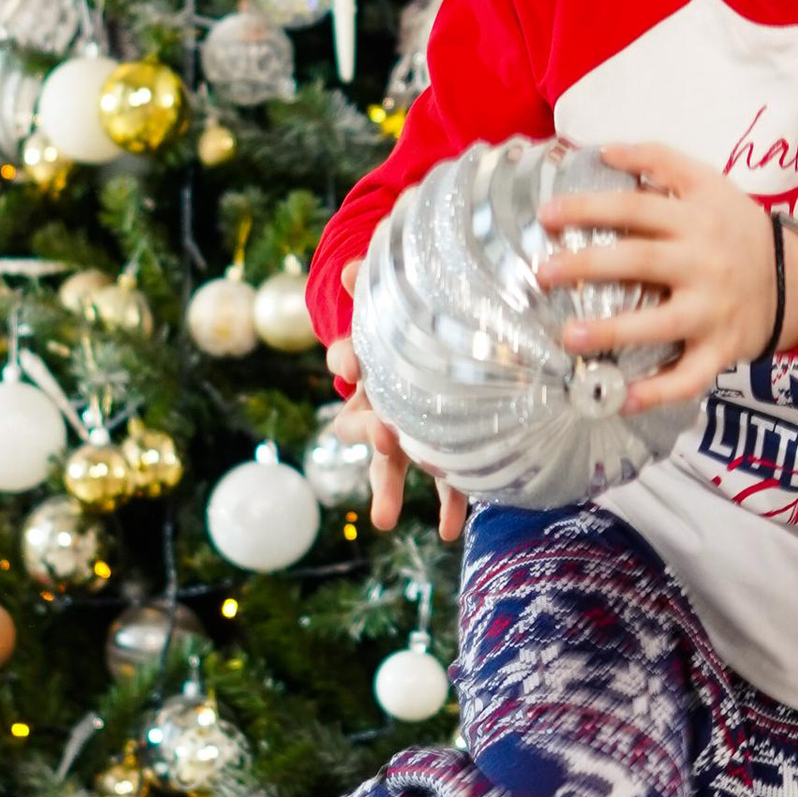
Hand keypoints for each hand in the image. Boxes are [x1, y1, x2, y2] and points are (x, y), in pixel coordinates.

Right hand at [327, 257, 467, 539]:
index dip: (347, 360)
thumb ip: (378, 280)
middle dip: (371, 431)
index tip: (352, 365)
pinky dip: (448, 505)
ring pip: (393, 460)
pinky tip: (450, 532)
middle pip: (364, 420)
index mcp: (372, 361)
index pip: (347, 358)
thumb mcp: (401, 296)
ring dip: (388, 487)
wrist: (440, 348)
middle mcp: (382, 400)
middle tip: (385, 437)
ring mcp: (409, 430)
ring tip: (383, 519)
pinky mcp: (441, 450)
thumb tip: (353, 264)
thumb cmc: (417, 320)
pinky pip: (444, 480)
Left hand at [535, 141, 797, 409]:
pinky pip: (689, 376)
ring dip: (614, 332)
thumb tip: (603, 150)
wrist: (794, 279)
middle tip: (544, 272)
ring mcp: (712, 310)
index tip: (545, 215)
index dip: (589, 209)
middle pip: (640, 261)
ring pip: (661, 324)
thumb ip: (659, 161)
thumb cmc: (736, 228)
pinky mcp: (721, 349)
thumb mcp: (708, 183)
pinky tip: (621, 399)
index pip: (634, 209)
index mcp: (695, 219)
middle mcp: (703, 263)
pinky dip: (658, 392)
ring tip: (569, 338)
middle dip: (588, 265)